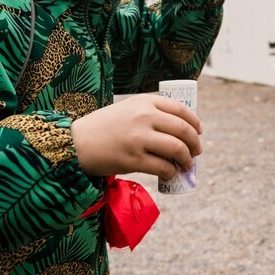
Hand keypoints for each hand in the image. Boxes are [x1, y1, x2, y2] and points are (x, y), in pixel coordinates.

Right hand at [70, 94, 202, 179]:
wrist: (76, 143)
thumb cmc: (103, 127)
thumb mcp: (127, 109)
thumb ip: (150, 112)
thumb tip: (180, 128)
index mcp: (144, 101)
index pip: (180, 109)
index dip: (194, 122)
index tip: (199, 131)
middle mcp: (144, 117)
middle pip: (182, 129)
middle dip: (195, 142)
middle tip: (197, 151)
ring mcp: (139, 138)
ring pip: (176, 148)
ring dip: (187, 159)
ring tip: (187, 164)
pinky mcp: (133, 159)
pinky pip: (162, 167)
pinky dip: (171, 172)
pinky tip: (170, 173)